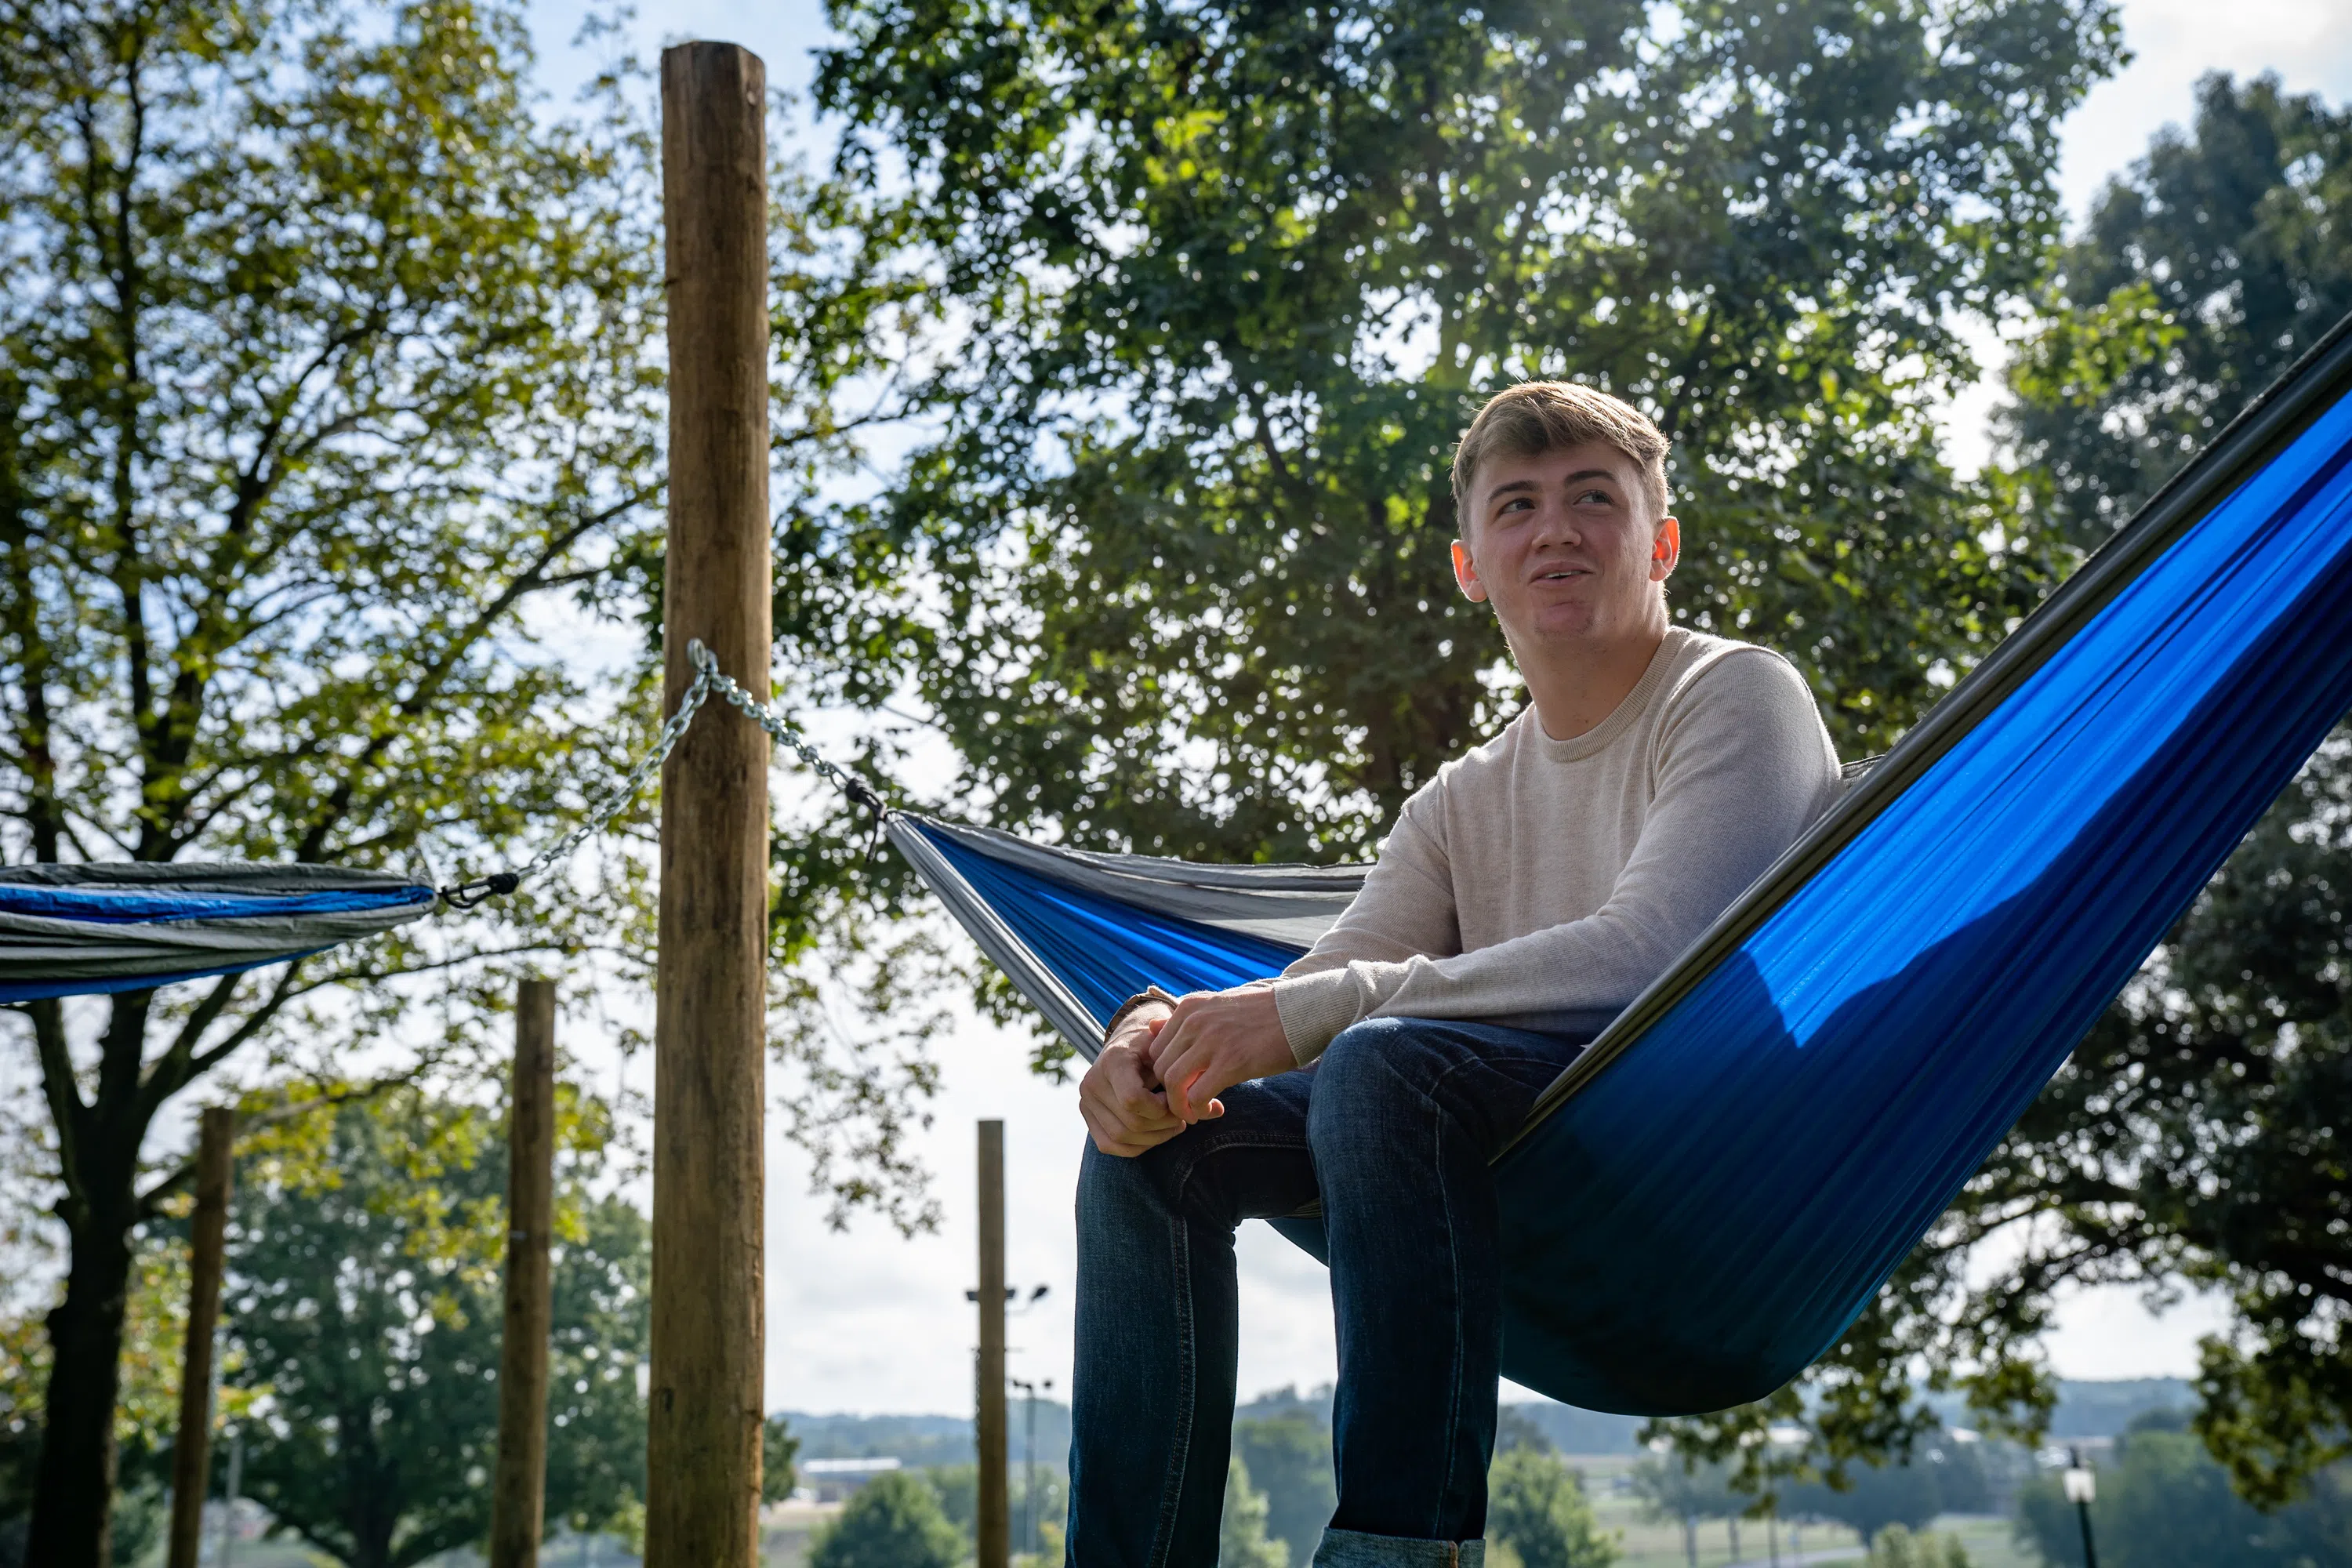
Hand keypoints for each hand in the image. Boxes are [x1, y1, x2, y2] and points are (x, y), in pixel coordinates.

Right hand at [1078, 1004, 1187, 1156]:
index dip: (1161, 1108)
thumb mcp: (1173, 1055)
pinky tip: (1155, 1134)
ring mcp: (1086, 1101)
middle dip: (1163, 1126)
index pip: (1133, 1100)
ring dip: (1153, 1138)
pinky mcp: (1087, 1116)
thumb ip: (1192, 1081)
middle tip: (1181, 1118)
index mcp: (1114, 1060)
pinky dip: (1135, 1146)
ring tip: (1171, 1124)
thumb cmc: (1157, 1047)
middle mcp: (1092, 1081)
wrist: (1131, 1041)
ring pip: (1121, 1137)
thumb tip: (1218, 1111)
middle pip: (1131, 1122)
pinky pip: (1108, 1145)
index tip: (1175, 1099)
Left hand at [1149, 985, 1293, 1123]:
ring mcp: (1212, 1041)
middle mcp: (1195, 1021)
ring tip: (1195, 1112)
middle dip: (1170, 1092)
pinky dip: (1199, 1110)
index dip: (1164, 1073)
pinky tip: (1213, 1109)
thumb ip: (1183, 1019)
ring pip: (1173, 1084)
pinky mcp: (1231, 1063)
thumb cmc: (1262, 1014)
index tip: (1181, 1085)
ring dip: (1180, 1106)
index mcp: (1189, 1007)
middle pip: (1160, 1068)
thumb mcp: (1217, 1006)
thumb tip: (1150, 1029)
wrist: (1301, 1013)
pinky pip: (1197, 1096)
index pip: (1154, 1049)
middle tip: (1188, 1103)